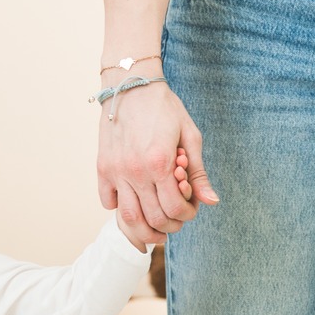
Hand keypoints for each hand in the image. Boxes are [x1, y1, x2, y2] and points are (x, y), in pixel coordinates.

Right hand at [96, 77, 218, 248]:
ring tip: (155, 227)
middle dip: (170, 225)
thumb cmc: (164, 108)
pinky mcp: (103, 168)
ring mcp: (116, 171)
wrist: (131, 85)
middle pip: (153, 218)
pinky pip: (107, 202)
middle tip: (176, 219)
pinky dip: (120, 208)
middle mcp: (135, 171)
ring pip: (128, 218)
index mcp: (160, 163)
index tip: (190, 208)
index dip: (187, 214)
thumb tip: (211, 201)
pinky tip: (134, 201)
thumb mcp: (190, 136)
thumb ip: (199, 172)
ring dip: (144, 229)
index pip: (175, 208)